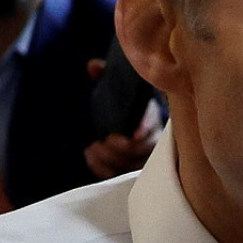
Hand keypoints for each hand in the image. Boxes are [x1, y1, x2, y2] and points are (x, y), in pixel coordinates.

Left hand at [84, 57, 162, 178]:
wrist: (128, 121)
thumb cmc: (122, 104)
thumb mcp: (117, 88)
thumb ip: (107, 76)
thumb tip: (93, 66)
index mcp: (152, 117)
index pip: (153, 124)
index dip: (143, 129)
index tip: (129, 134)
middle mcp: (153, 140)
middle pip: (143, 150)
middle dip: (120, 149)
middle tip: (103, 141)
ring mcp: (143, 158)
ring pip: (131, 166)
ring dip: (109, 159)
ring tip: (92, 148)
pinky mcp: (130, 171)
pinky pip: (119, 175)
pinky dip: (102, 168)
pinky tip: (90, 154)